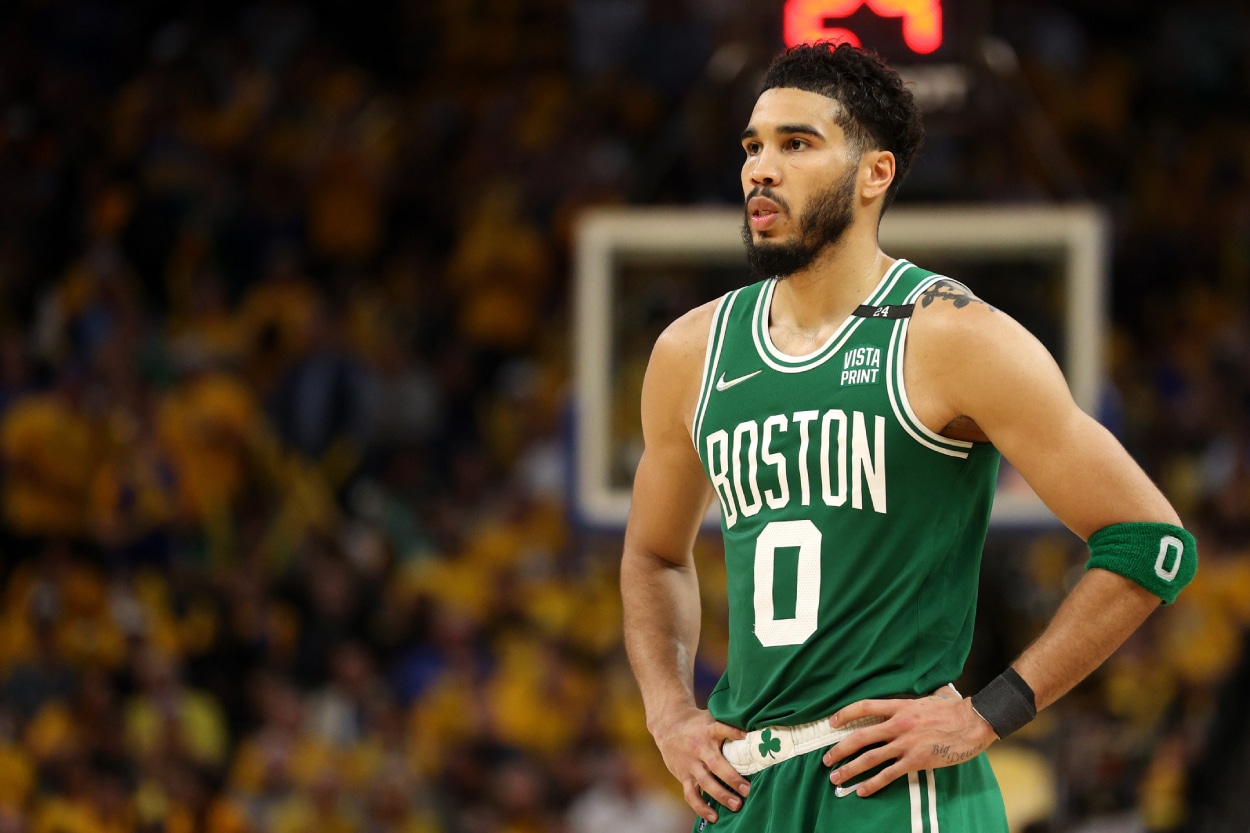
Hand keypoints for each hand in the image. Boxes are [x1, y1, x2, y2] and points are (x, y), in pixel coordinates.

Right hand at [650, 705, 750, 823]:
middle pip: (716, 764)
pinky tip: (714, 817)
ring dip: (721, 795)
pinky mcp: (683, 776)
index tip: (747, 737)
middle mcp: (699, 748)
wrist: (667, 726)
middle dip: (732, 778)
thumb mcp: (710, 718)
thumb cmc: (696, 724)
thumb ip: (728, 725)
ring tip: (736, 805)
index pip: (721, 729)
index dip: (734, 732)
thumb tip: (755, 731)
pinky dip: (701, 807)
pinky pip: (691, 794)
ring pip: (705, 782)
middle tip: (747, 790)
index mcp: (708, 730)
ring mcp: (691, 763)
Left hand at [821, 685, 996, 796]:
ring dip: (850, 769)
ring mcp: (906, 743)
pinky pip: (889, 774)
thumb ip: (912, 700)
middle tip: (827, 760)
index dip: (845, 714)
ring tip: (837, 778)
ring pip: (870, 757)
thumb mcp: (928, 697)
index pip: (864, 707)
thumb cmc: (954, 709)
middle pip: (861, 736)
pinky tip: (862, 790)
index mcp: (900, 706)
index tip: (832, 722)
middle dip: (840, 749)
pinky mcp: (916, 760)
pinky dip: (873, 783)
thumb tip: (907, 697)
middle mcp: (898, 724)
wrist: (974, 722)